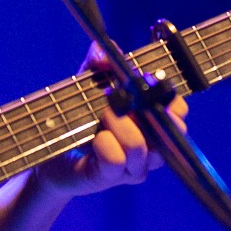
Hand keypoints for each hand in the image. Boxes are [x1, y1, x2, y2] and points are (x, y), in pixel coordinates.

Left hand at [33, 45, 189, 198]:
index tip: (147, 85)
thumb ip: (98, 60)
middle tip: (120, 101)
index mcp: (151, 120)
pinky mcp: (113, 177)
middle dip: (146, 112)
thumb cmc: (78, 113)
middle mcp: (151, 144)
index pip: (178, 111)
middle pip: (172, 132)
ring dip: (119, 126)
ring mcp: (134, 165)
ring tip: (102, 116)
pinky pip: (118, 160)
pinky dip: (105, 144)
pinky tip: (95, 139)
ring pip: (141, 146)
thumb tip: (105, 53)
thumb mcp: (88, 80)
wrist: (51, 147)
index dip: (170, 101)